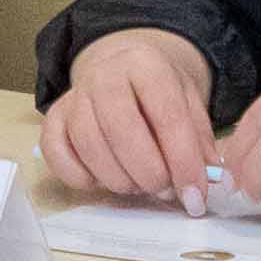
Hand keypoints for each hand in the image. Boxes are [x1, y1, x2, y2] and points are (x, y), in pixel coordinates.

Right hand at [40, 29, 225, 202]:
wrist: (122, 68)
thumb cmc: (159, 92)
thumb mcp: (190, 104)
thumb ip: (200, 141)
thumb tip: (206, 182)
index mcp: (146, 65)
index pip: (167, 117)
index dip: (184, 162)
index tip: (196, 196)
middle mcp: (104, 75)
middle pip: (122, 131)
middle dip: (149, 173)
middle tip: (164, 189)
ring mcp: (74, 96)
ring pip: (89, 146)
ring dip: (119, 180)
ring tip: (139, 185)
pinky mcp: (54, 117)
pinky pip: (57, 154)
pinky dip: (80, 177)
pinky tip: (104, 179)